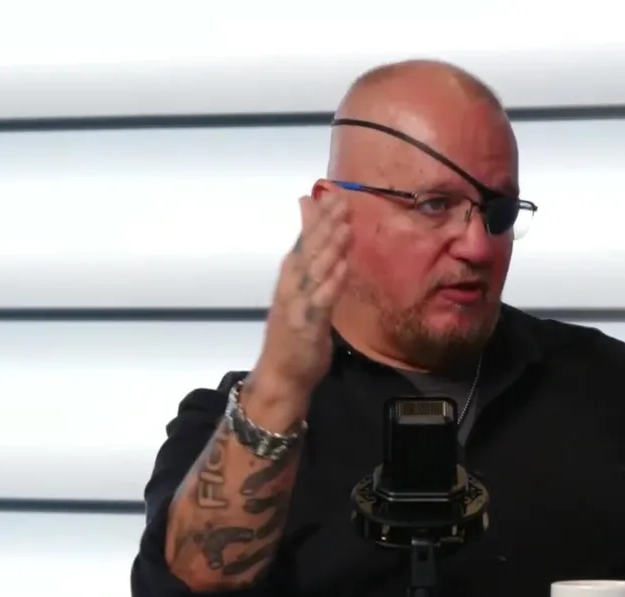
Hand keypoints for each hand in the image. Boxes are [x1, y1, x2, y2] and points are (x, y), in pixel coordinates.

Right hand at [252, 193, 352, 399]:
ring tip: (344, 225)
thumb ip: (310, 264)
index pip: (306, 240)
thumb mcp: (302, 293)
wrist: (280, 375)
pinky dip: (330, 283)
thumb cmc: (294, 333)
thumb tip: (312, 245)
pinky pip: (320, 301)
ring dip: (329, 247)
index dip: (320, 217)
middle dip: (326, 223)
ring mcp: (297, 304)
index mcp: (291, 276)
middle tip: (342, 200)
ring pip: (315, 270)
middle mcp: (291, 285)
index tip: (335, 193)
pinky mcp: (305, 325)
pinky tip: (341, 267)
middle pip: (310, 249)